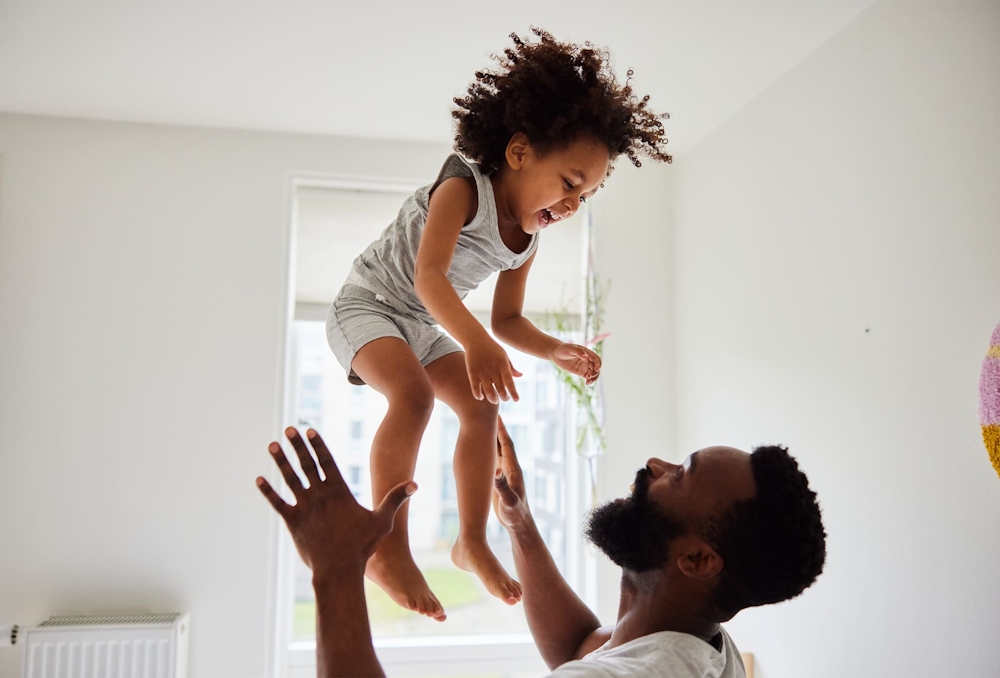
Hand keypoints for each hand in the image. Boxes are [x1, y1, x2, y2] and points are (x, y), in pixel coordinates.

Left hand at [256, 427, 414, 575]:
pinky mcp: (293, 522)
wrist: (338, 570)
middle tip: (288, 429)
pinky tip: (259, 480)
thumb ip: (394, 499)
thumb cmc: (362, 546)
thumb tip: (414, 483)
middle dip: (297, 445)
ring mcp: (304, 508)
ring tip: (272, 446)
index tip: (309, 430)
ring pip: (290, 479)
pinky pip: (277, 503)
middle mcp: (319, 496)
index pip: (326, 462)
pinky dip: (268, 491)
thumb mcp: (382, 521)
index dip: (318, 445)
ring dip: (281, 461)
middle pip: (307, 464)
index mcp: (339, 492)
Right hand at [465, 336, 521, 403]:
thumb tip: (521, 376)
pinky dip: (478, 395)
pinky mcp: (472, 373)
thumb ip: (511, 367)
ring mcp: (482, 372)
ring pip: (488, 391)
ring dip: (493, 399)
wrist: (476, 339)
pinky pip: (475, 388)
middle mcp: (493, 369)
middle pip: (500, 389)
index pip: (510, 382)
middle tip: (505, 399)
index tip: (516, 400)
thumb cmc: (492, 348)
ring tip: (495, 400)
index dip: (513, 392)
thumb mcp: (504, 355)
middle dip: (504, 397)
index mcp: (502, 364)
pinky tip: (481, 397)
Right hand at [492, 416, 532, 532]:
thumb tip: (495, 472)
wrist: (519, 524)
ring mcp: (504, 473)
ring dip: (490, 437)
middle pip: (501, 443)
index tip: (496, 415)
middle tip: (487, 412)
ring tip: (481, 424)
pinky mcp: (498, 479)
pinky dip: (486, 451)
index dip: (501, 430)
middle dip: (495, 428)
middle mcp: (510, 467)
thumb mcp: (508, 501)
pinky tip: (480, 447)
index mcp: (513, 469)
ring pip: (496, 450)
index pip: (507, 444)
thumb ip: (502, 487)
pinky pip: (492, 460)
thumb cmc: (515, 514)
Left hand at [550, 343, 600, 384]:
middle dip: (594, 373)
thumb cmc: (564, 349)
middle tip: (588, 376)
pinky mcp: (580, 372)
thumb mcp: (570, 348)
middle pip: (596, 368)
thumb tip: (586, 356)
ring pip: (593, 373)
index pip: (596, 359)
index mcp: (588, 353)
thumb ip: (579, 351)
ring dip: (593, 378)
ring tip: (588, 381)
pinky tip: (587, 383)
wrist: (556, 354)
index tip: (596, 369)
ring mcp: (585, 366)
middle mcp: (588, 360)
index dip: (598, 364)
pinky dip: (589, 380)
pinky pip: (587, 377)